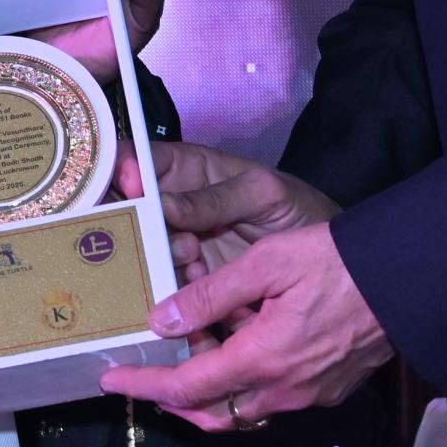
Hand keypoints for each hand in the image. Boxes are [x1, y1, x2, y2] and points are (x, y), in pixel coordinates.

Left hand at [97, 223, 391, 429]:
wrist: (410, 279)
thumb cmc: (337, 261)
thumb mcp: (267, 263)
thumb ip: (210, 294)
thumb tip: (161, 320)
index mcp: (262, 361)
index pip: (186, 388)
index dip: (144, 385)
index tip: (111, 379)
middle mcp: (284, 391)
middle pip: (213, 414)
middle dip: (173, 402)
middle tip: (144, 378)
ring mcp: (310, 395)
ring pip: (244, 411)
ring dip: (210, 396)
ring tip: (185, 363)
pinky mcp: (331, 390)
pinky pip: (273, 400)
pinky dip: (244, 387)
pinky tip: (237, 353)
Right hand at [114, 139, 338, 280]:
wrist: (325, 263)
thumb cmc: (295, 209)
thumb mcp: (262, 194)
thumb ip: (215, 198)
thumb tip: (161, 203)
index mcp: (186, 170)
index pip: (139, 159)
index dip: (121, 166)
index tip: (128, 183)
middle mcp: (172, 206)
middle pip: (127, 209)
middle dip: (132, 222)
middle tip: (154, 232)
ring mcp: (176, 244)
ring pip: (141, 249)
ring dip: (156, 255)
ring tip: (191, 255)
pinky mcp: (187, 281)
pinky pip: (164, 284)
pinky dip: (171, 288)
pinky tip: (196, 280)